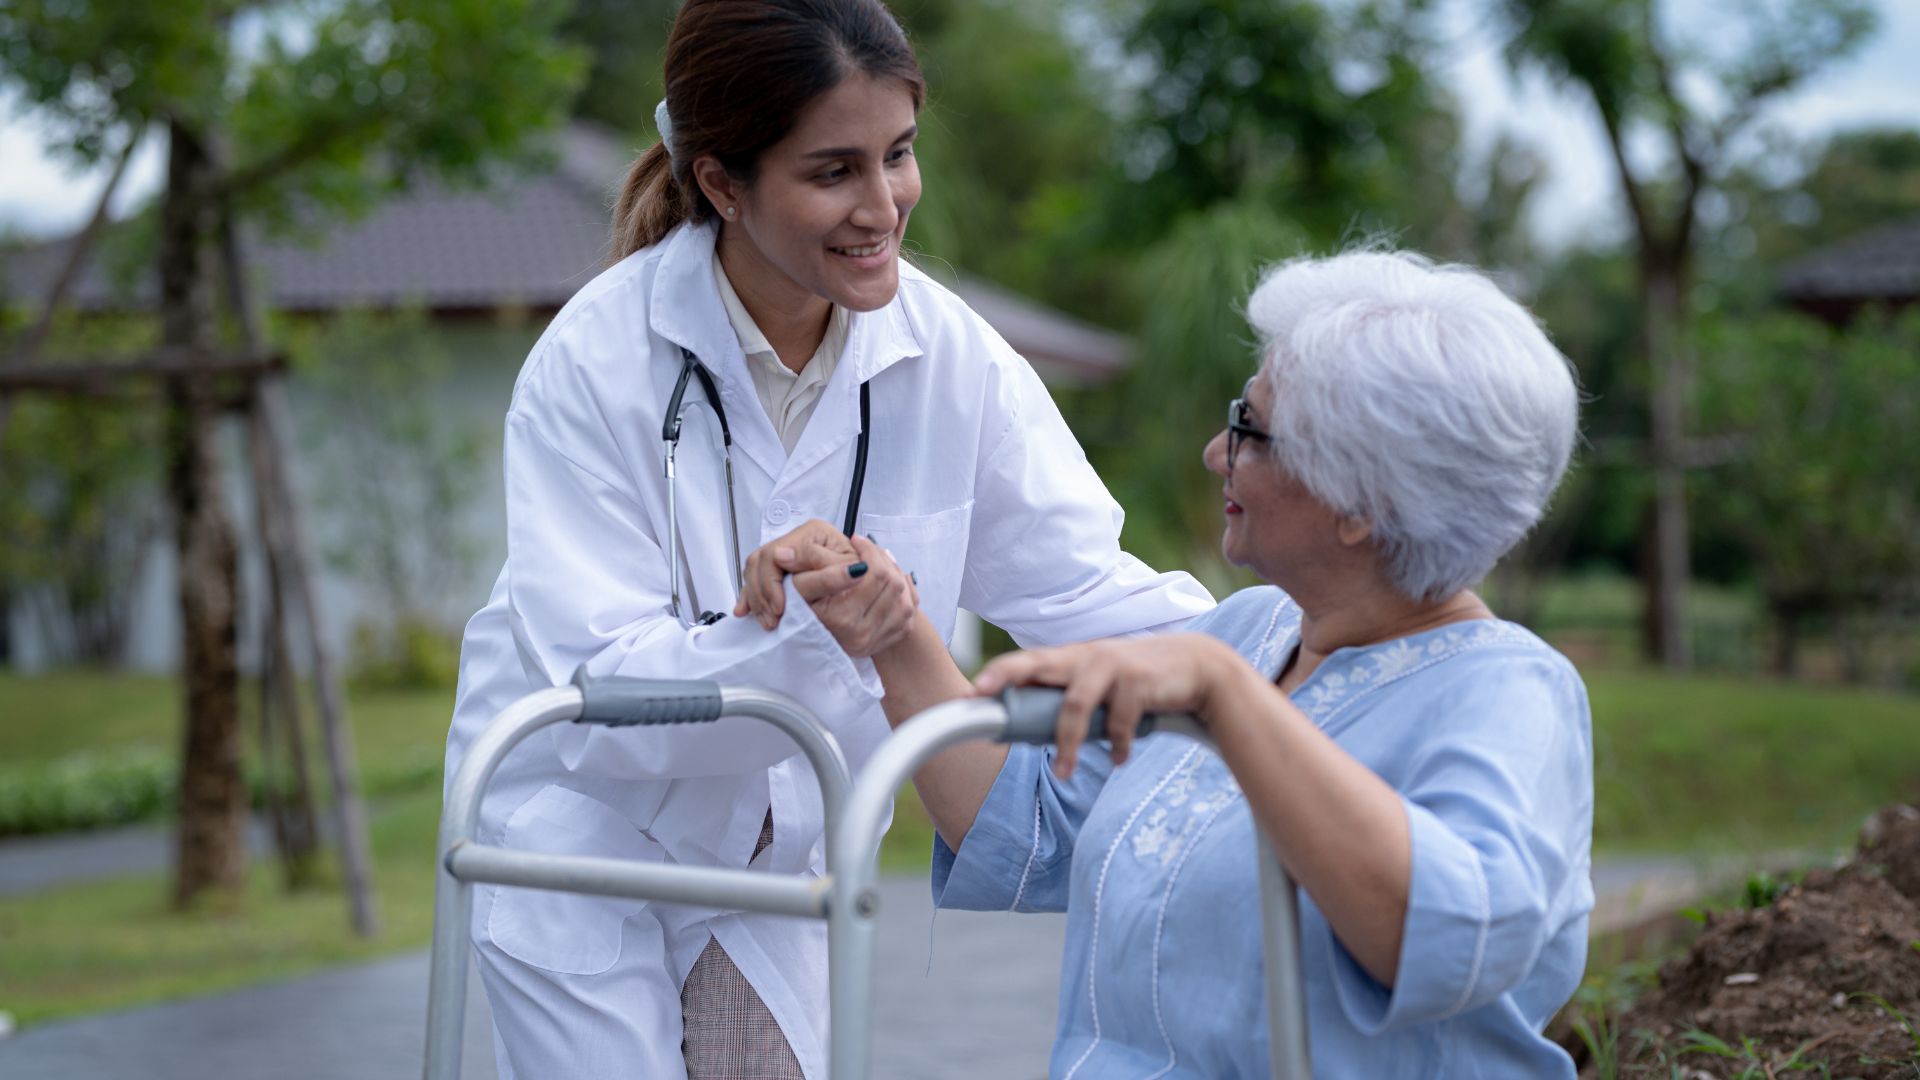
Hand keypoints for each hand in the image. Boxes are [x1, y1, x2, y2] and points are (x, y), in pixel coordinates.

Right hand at [734, 519, 857, 629]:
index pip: (775, 554)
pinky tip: (746, 611)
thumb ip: (815, 559)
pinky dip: (750, 597)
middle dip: (761, 593)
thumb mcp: (843, 566)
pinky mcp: (780, 569)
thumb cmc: (862, 575)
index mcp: (812, 532)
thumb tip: (781, 555)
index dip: (772, 583)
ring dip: (756, 599)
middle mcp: (797, 539)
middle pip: (759, 561)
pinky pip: (754, 580)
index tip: (780, 607)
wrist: (869, 586)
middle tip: (772, 618)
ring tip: (768, 621)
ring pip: (754, 571)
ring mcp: (786, 553)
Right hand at [785, 533, 920, 658]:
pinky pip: (910, 609)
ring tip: (877, 561)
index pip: (871, 573)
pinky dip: (905, 591)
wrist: (818, 640)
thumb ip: (806, 565)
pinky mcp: (889, 640)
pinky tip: (890, 579)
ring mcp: (878, 638)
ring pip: (904, 595)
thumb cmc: (805, 608)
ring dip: (894, 572)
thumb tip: (787, 555)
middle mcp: (861, 633)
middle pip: (892, 582)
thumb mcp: (801, 585)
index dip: (868, 550)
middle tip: (868, 548)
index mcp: (840, 618)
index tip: (857, 540)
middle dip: (882, 559)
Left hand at [972, 635, 1233, 778]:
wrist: (1198, 667)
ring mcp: (1111, 665)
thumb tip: (1031, 734)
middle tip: (980, 696)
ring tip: (1065, 774)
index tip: (971, 692)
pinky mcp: (1137, 681)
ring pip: (1074, 707)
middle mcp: (1086, 656)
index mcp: (1072, 659)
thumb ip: (1071, 700)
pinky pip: (1118, 723)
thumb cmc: (1140, 682)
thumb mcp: (1102, 686)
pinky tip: (1120, 758)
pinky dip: (1118, 746)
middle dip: (1006, 678)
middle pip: (1037, 665)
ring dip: (1068, 745)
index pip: (1026, 661)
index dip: (997, 674)